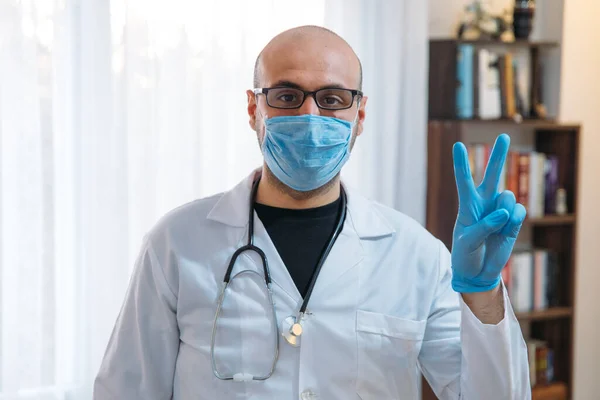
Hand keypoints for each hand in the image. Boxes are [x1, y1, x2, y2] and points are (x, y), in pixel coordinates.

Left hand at [451, 134, 526, 292]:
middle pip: (493, 175)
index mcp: (467, 205)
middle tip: (504, 136)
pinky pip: (519, 212)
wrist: (478, 272)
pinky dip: (514, 221)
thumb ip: (484, 226)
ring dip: (503, 211)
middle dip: (499, 155)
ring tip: (495, 227)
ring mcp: (500, 211)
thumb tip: (505, 212)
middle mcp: (485, 203)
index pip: (463, 181)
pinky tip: (507, 230)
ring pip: (507, 196)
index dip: (461, 163)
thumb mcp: (467, 242)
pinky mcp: (514, 221)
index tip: (457, 145)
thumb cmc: (465, 254)